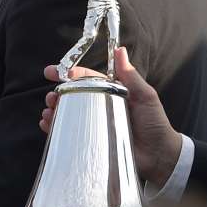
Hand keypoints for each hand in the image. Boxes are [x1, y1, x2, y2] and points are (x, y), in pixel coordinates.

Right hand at [42, 47, 182, 186]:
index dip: (69, 74)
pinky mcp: (92, 142)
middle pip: (73, 96)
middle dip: (58, 94)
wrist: (159, 156)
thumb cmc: (155, 123)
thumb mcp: (145, 96)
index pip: (87, 79)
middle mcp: (101, 106)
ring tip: (48, 111)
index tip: (53, 72)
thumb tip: (120, 50)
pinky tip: (47, 125)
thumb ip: (131, 76)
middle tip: (51, 97)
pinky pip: (70, 133)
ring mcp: (95, 124)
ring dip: (55, 110)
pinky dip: (55, 128)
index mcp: (111, 92)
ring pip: (69, 113)